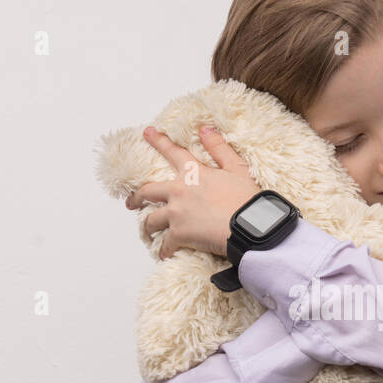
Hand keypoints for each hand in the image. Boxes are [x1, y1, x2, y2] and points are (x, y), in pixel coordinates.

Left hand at [128, 125, 261, 259]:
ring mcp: (176, 213)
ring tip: (147, 232)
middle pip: (148, 191)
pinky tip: (164, 254)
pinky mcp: (179, 235)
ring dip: (148, 227)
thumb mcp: (237, 168)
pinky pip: (165, 244)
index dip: (158, 141)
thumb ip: (219, 148)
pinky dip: (164, 250)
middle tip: (132, 201)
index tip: (147, 133)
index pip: (173, 152)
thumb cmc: (247, 200)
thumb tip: (205, 129)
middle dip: (137, 197)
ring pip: (151, 220)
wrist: (251, 226)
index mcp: (194, 173)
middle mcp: (179, 191)